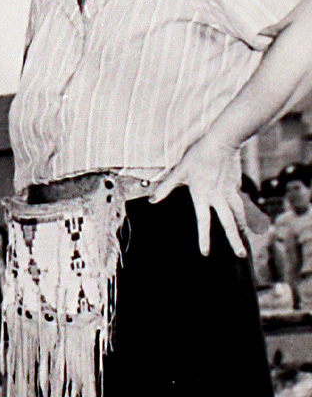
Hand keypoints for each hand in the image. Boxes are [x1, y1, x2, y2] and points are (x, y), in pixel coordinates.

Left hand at [150, 132, 247, 257]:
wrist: (223, 140)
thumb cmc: (199, 155)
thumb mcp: (179, 171)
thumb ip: (166, 187)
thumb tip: (151, 200)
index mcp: (203, 196)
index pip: (203, 222)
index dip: (203, 238)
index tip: (205, 253)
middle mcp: (219, 197)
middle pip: (229, 223)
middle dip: (235, 240)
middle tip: (240, 255)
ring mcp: (230, 191)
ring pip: (239, 214)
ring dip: (242, 227)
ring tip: (245, 238)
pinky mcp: (237, 184)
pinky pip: (240, 201)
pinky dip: (243, 211)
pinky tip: (244, 217)